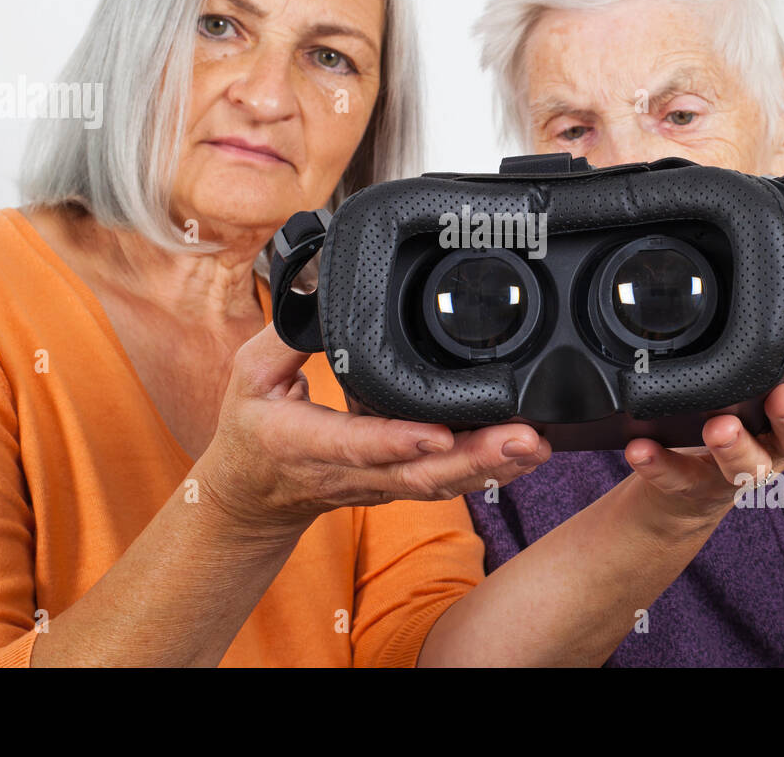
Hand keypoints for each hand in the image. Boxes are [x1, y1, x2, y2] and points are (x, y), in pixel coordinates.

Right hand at [200, 324, 550, 534]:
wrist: (252, 496)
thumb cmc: (252, 430)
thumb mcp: (249, 375)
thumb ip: (286, 334)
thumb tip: (319, 287)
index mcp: (305, 442)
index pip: (356, 444)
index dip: (398, 440)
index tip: (437, 433)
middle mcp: (349, 471)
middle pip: (417, 474)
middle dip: (474, 458)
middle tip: (521, 438)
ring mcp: (378, 484)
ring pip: (439, 484)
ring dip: (492, 467)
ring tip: (533, 444)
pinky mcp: (398, 485)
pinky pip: (445, 482)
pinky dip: (489, 471)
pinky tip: (524, 455)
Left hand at [624, 323, 783, 527]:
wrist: (689, 488)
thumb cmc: (733, 417)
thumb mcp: (757, 378)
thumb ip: (776, 342)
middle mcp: (776, 444)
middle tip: (783, 396)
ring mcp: (739, 471)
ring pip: (748, 466)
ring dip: (735, 446)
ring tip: (717, 428)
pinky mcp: (695, 491)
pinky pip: (678, 480)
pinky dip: (660, 465)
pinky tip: (640, 450)